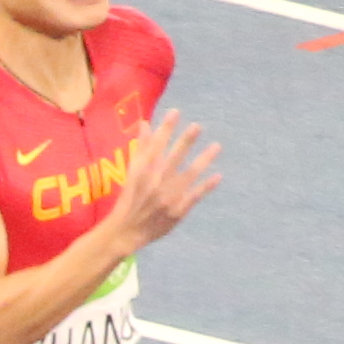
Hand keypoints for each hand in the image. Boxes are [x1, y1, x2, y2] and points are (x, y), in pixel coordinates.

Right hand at [99, 107, 223, 255]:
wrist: (126, 231)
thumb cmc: (130, 200)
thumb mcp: (131, 173)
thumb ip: (140, 148)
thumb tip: (145, 123)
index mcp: (143, 172)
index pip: (155, 145)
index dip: (166, 128)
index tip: (176, 112)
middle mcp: (156, 182)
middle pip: (173, 158)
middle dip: (185, 141)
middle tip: (197, 126)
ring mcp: (168, 197)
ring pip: (188, 175)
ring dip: (203, 160)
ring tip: (216, 146)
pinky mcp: (177, 211)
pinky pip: (194, 196)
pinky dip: (205, 186)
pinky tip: (217, 175)